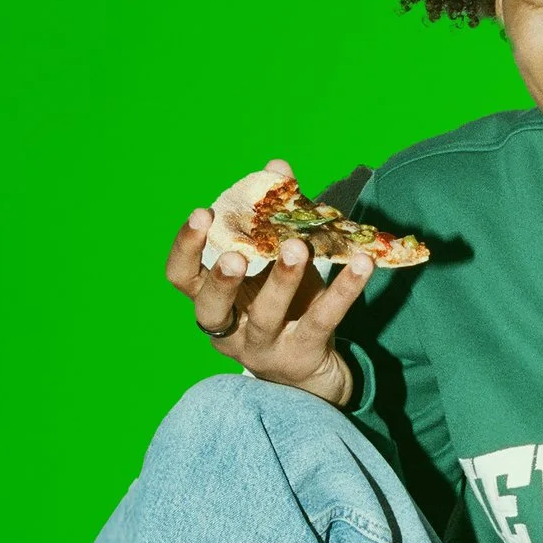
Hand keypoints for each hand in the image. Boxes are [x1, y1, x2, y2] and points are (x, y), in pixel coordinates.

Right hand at [165, 159, 373, 406]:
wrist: (313, 375)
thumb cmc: (286, 309)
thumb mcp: (274, 265)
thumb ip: (274, 218)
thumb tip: (276, 167)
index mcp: (213, 302)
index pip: (181, 277)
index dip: (186, 247)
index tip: (202, 213)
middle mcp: (229, 330)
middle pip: (210, 308)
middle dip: (222, 278)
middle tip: (237, 254)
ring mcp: (263, 347)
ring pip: (265, 315)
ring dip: (282, 279)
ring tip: (299, 247)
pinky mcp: (302, 355)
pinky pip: (321, 320)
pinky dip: (343, 290)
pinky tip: (362, 264)